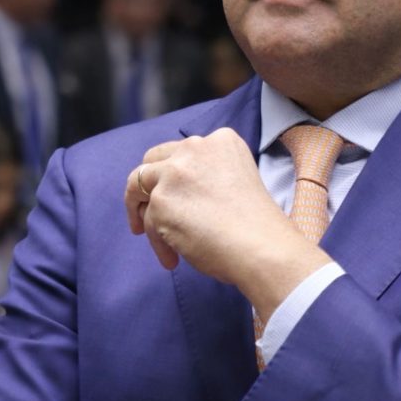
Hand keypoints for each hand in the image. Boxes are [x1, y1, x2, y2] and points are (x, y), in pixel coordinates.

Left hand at [125, 129, 330, 321]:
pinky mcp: (161, 200)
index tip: (175, 195)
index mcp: (220, 140)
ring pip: (139, 189)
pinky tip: (173, 260)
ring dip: (144, 216)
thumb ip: (208, 174)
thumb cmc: (256, 225)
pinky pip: (148, 222)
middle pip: (151, 161)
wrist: (261, 246)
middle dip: (145, 187)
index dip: (173, 176)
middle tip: (146, 213)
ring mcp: (175, 172)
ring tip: (159, 241)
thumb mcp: (238, 178)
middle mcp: (195, 148)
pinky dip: (158, 243)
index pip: (180, 151)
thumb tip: (176, 193)